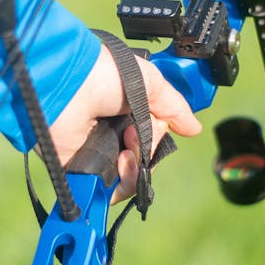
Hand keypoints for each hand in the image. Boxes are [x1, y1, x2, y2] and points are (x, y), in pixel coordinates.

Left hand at [48, 46, 201, 201]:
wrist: (70, 85)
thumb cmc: (104, 74)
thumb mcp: (150, 82)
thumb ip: (174, 107)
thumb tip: (194, 129)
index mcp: (125, 112)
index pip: (152, 137)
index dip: (158, 135)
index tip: (156, 122)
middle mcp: (111, 133)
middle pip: (144, 159)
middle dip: (148, 149)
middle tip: (135, 133)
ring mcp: (97, 153)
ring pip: (132, 177)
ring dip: (138, 165)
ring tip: (127, 148)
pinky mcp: (82, 170)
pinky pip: (112, 189)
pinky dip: (124, 180)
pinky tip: (121, 161)